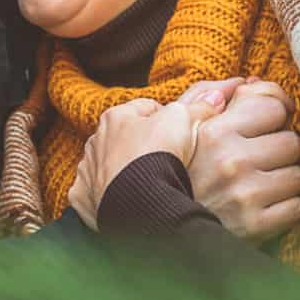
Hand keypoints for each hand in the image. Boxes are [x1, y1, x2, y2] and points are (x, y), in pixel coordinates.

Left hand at [68, 92, 226, 229]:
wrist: (138, 203)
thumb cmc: (158, 155)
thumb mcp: (183, 121)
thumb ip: (198, 107)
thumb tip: (215, 97)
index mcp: (116, 116)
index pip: (147, 109)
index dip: (169, 120)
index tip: (181, 134)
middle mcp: (96, 140)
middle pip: (126, 137)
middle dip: (144, 145)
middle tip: (168, 161)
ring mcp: (88, 170)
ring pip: (109, 165)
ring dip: (124, 170)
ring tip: (149, 183)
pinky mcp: (83, 197)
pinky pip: (94, 193)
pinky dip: (108, 196)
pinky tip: (125, 200)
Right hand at [187, 79, 299, 240]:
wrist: (159, 224)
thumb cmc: (175, 170)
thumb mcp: (180, 126)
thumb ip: (209, 96)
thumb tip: (248, 81)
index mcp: (214, 131)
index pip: (274, 107)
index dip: (275, 114)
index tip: (271, 122)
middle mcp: (231, 161)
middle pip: (292, 141)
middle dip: (280, 149)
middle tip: (262, 158)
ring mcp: (244, 195)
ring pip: (298, 175)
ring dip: (284, 179)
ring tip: (262, 182)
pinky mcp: (254, 226)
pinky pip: (296, 207)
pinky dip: (286, 207)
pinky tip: (265, 205)